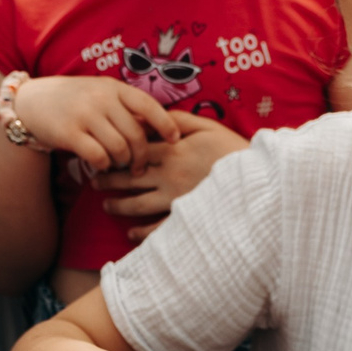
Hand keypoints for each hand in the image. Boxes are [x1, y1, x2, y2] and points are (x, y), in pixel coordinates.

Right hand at [6, 74, 176, 172]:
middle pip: (135, 134)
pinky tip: (100, 165)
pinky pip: (97, 156)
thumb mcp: (100, 92)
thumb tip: (155, 129)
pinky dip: (103, 166)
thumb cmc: (73, 99)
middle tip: (139, 167)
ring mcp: (85, 115)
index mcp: (113, 87)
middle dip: (141, 156)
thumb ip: (123, 106)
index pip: (148, 105)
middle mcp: (101, 98)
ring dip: (121, 162)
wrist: (31, 101)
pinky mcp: (69, 133)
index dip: (166, 124)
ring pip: (119, 148)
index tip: (175, 140)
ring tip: (117, 165)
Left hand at [96, 113, 247, 240]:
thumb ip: (180, 121)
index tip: (102, 154)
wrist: (259, 179)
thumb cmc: (234, 150)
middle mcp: (168, 176)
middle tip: (92, 180)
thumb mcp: (208, 127)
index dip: (117, 153)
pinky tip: (131, 234)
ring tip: (106, 206)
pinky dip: (142, 233)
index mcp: (172, 152)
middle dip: (108, 180)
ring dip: (118, 206)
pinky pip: (158, 229)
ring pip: (137, 204)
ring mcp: (175, 200)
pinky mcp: (186, 218)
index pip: (135, 151)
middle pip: (129, 179)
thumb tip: (158, 116)